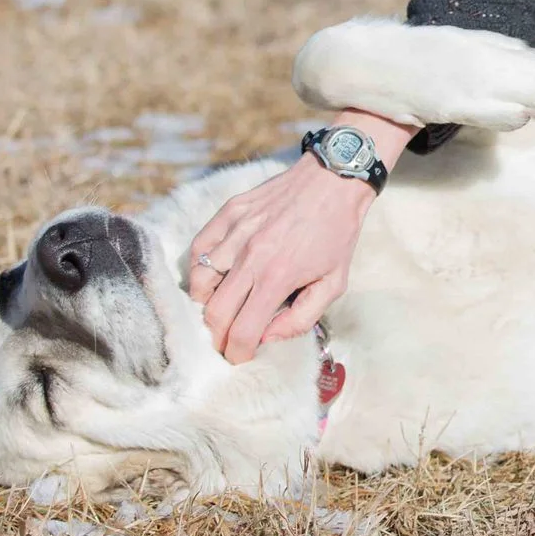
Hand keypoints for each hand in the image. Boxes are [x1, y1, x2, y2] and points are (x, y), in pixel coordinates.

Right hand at [185, 108, 412, 363]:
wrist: (334, 179)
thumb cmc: (336, 233)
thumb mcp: (334, 283)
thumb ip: (301, 318)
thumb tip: (268, 337)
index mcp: (278, 276)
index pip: (242, 331)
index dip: (237, 352)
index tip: (240, 356)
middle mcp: (251, 255)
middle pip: (214, 312)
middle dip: (218, 336)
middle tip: (228, 339)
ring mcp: (236, 231)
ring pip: (199, 281)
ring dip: (207, 303)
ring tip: (222, 307)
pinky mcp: (229, 212)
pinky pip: (198, 248)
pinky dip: (199, 268)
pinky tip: (214, 276)